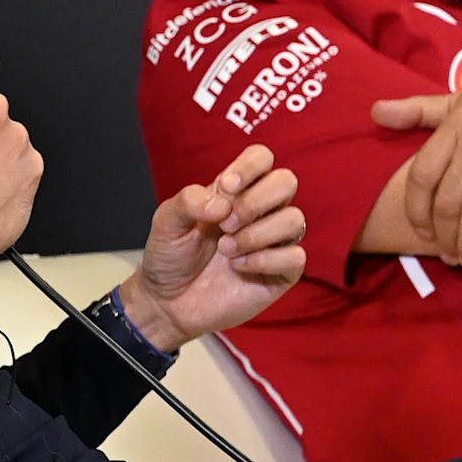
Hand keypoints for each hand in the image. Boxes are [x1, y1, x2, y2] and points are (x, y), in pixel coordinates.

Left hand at [115, 145, 307, 347]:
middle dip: (255, 201)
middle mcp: (261, 212)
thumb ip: (189, 201)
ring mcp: (274, 242)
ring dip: (256, 234)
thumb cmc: (171, 257)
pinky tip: (238, 267)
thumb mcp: (167, 222)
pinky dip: (264, 260)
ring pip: (294, 219)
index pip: (261, 158)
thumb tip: (223, 204)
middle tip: (225, 224)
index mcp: (236, 192)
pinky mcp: (282, 272)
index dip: (249, 167)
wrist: (168, 302)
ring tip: (227, 250)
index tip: (225, 189)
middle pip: (286, 181)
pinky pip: (295, 256)